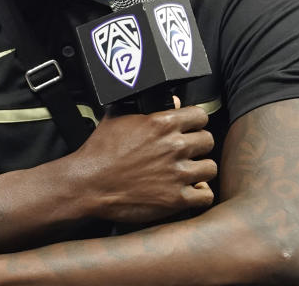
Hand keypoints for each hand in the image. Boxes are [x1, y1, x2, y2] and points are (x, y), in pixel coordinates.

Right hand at [71, 96, 216, 222]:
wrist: (88, 184)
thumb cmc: (100, 151)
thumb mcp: (118, 116)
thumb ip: (144, 105)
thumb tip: (171, 100)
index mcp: (162, 124)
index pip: (200, 116)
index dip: (196, 122)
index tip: (190, 128)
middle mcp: (174, 147)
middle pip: (208, 140)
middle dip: (198, 145)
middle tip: (188, 151)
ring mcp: (176, 174)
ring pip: (210, 167)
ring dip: (200, 169)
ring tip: (189, 171)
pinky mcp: (175, 199)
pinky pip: (205, 196)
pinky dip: (200, 194)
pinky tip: (190, 191)